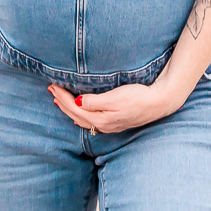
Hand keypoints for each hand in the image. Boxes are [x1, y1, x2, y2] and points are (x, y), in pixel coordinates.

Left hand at [47, 82, 180, 133]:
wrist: (159, 103)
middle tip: (51, 90)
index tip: (53, 85)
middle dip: (62, 102)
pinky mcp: (114, 123)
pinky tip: (78, 113)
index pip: (74, 107)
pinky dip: (80, 115)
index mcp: (100, 118)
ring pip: (82, 119)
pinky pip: (90, 121)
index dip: (62, 97)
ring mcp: (108, 125)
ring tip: (59, 101)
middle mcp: (102, 125)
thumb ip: (95, 101)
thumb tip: (78, 102)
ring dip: (69, 109)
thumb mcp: (115, 98)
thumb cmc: (138, 97)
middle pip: (75, 114)